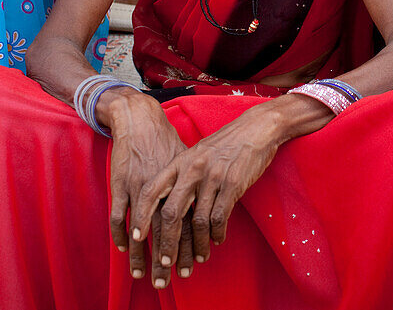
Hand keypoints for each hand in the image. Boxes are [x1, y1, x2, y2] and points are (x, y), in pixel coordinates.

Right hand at [106, 91, 188, 283]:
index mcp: (184, 185)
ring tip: (142, 274)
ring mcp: (141, 187)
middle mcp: (164, 188)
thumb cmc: (167, 143)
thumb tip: (210, 209)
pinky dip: (121, 233)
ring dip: (142, 254)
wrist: (142, 120)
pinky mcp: (121, 183)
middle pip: (166, 232)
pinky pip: (119, 215)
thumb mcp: (189, 163)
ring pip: (143, 229)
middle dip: (165, 259)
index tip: (191, 267)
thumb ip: (198, 187)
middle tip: (165, 282)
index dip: (189, 247)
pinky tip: (125, 248)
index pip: (188, 223)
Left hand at [130, 102, 285, 287]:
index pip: (151, 191)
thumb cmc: (224, 144)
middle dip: (167, 244)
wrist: (255, 129)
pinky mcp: (232, 184)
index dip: (141, 216)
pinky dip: (216, 234)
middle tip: (166, 264)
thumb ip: (181, 175)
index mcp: (179, 162)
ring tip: (197, 258)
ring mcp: (212, 177)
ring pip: (198, 221)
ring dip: (197, 245)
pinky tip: (217, 240)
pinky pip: (219, 217)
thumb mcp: (196, 153)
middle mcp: (192, 170)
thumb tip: (166, 205)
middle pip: (171, 213)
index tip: (136, 238)